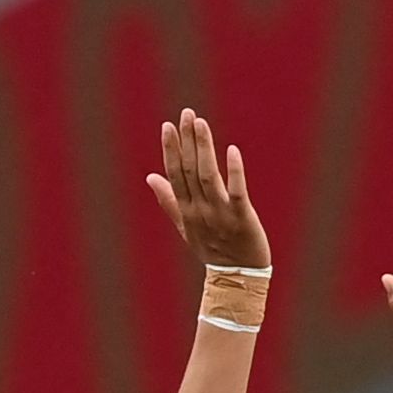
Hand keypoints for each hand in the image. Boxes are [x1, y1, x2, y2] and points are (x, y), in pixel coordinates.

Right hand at [143, 106, 268, 274]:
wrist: (237, 279)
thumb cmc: (212, 251)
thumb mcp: (185, 227)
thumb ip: (169, 201)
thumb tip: (150, 177)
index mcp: (186, 210)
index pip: (174, 174)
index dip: (171, 149)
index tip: (168, 125)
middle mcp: (200, 210)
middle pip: (189, 170)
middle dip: (186, 141)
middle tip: (186, 113)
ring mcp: (220, 214)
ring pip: (208, 176)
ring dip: (203, 149)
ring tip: (201, 124)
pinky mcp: (242, 218)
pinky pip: (237, 192)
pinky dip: (234, 171)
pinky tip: (232, 151)